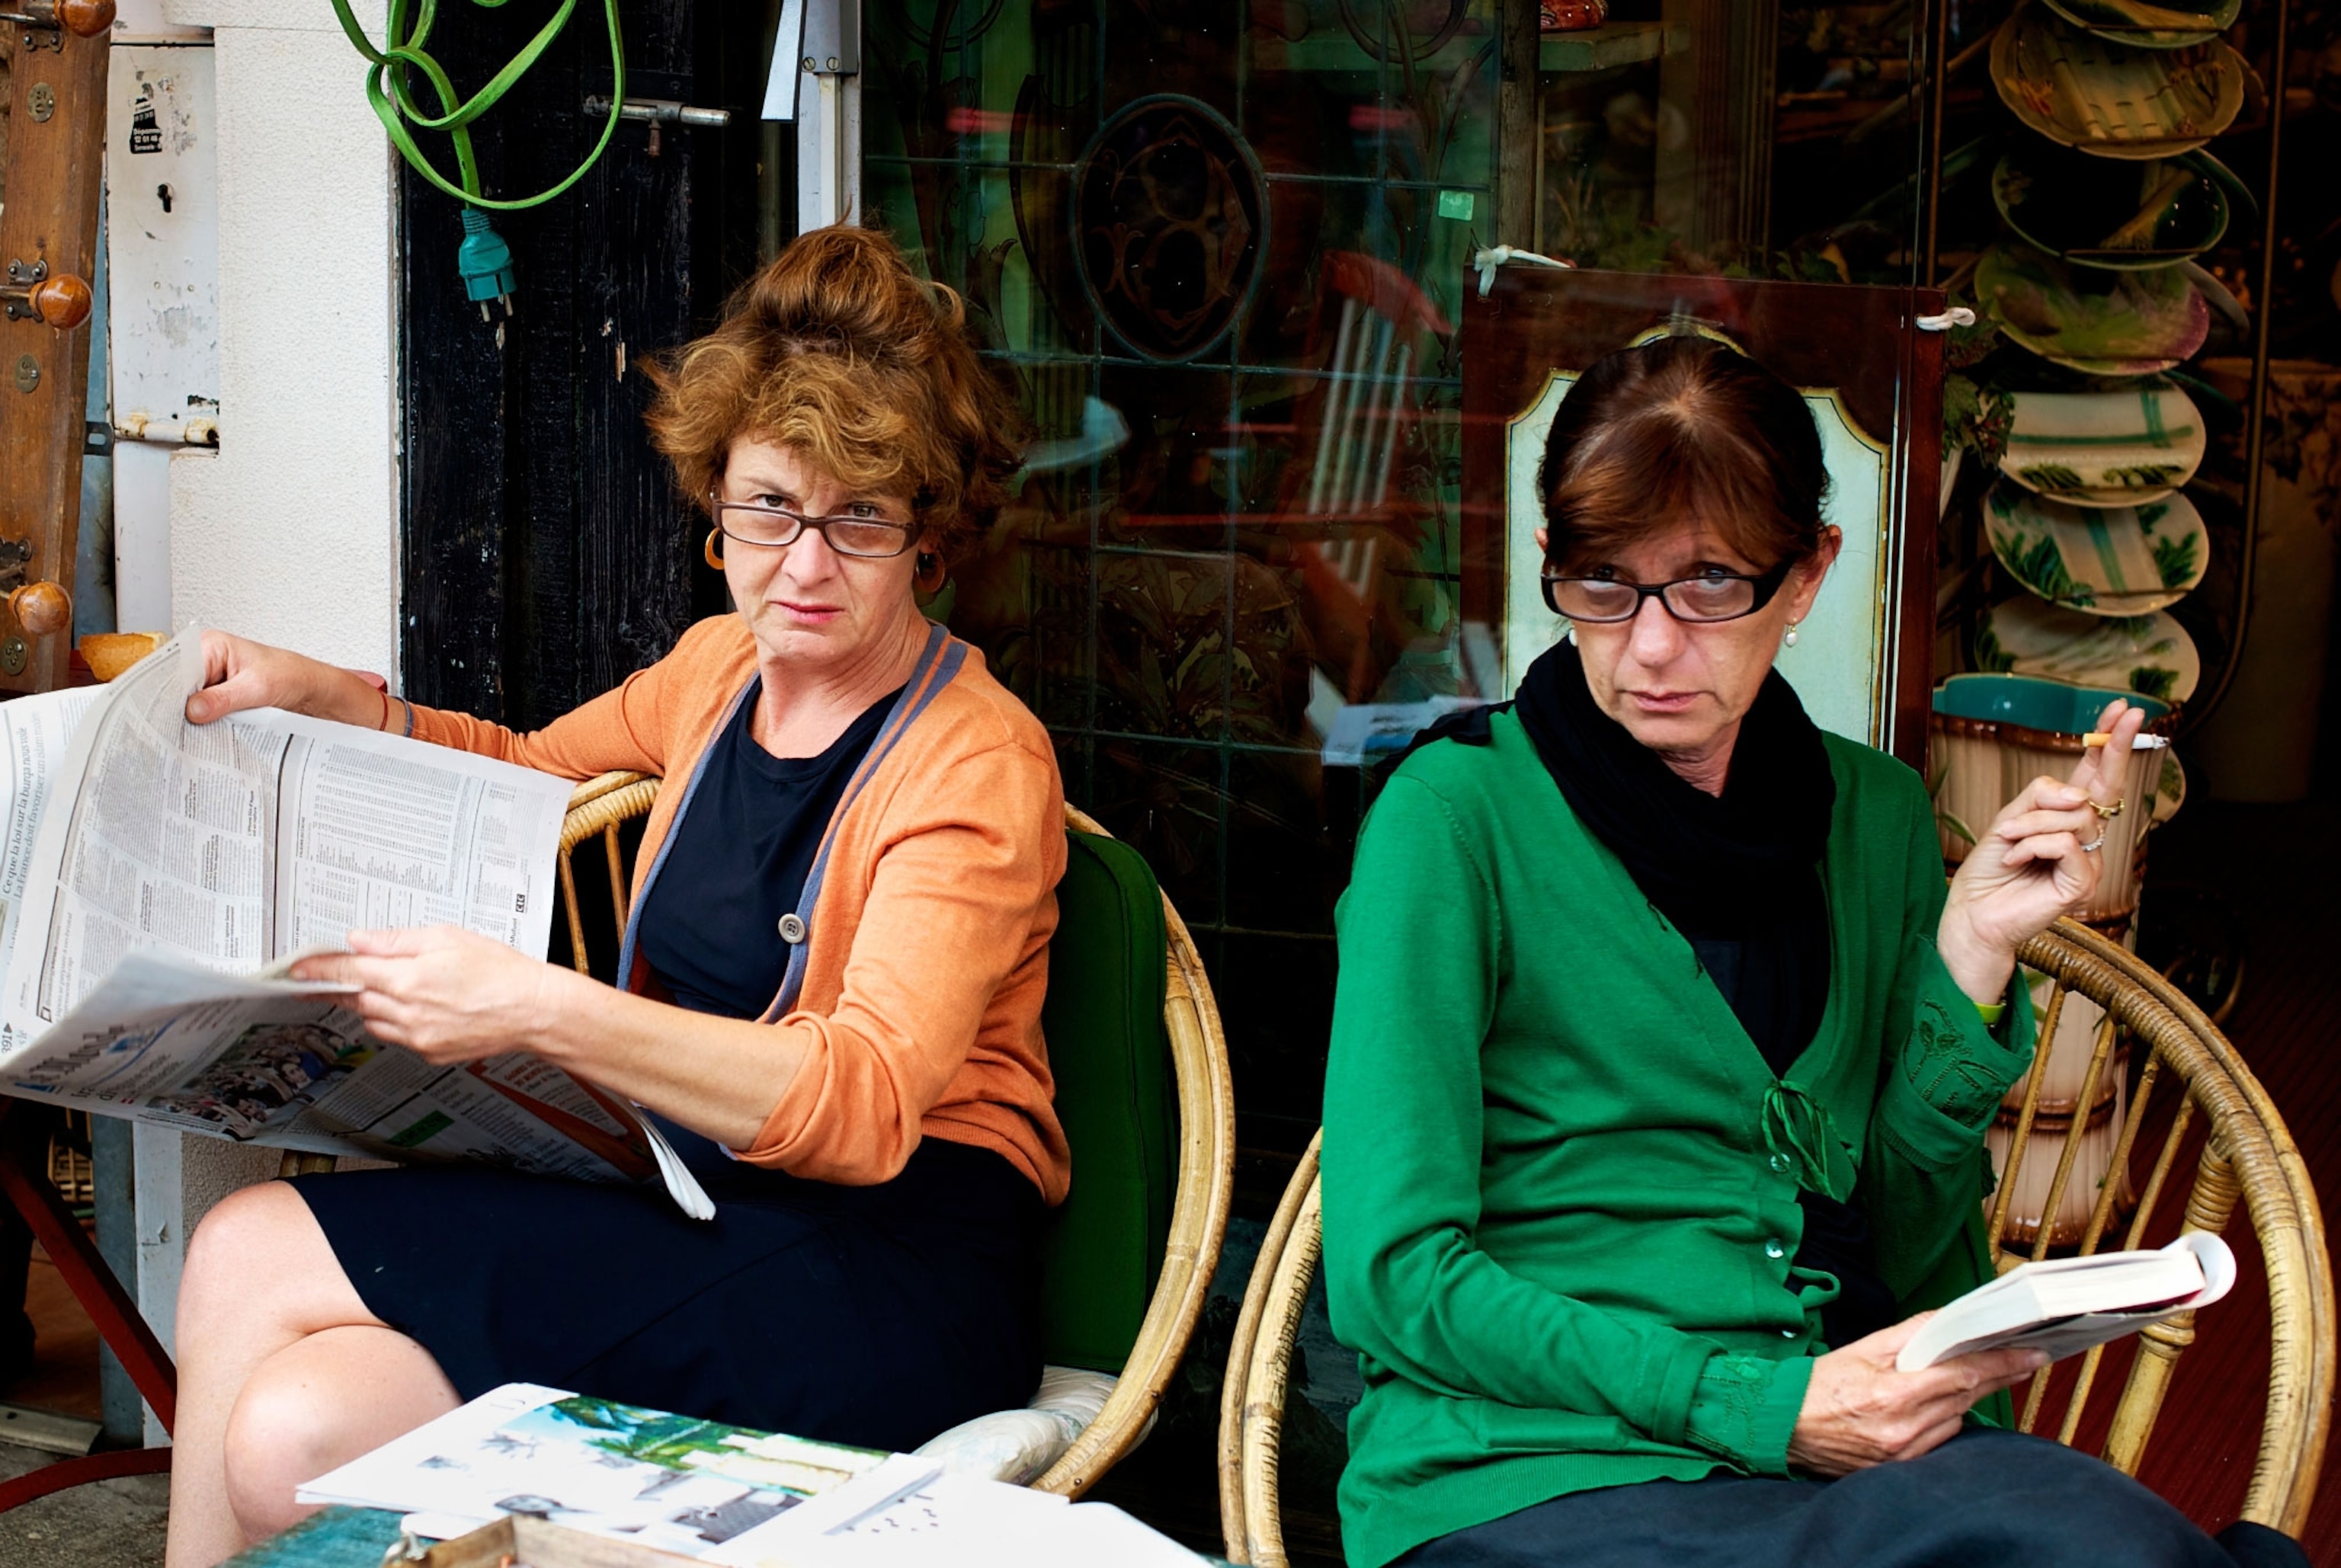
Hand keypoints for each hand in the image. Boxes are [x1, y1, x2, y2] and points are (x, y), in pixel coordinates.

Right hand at [185, 630, 385, 729]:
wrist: (310, 687)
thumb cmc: (291, 675)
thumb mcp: (257, 688)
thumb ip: (223, 699)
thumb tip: (192, 711)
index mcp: (210, 646)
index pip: (177, 669)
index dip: (168, 693)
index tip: (164, 714)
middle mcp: (206, 659)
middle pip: (178, 686)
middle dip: (177, 708)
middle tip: (172, 730)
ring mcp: (210, 678)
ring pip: (187, 701)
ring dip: (189, 717)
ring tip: (186, 733)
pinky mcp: (217, 694)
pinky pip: (201, 709)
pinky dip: (201, 721)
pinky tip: (200, 733)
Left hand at [292, 926, 578, 1065]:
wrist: (533, 1010)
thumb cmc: (500, 971)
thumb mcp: (448, 937)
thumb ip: (397, 940)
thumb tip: (360, 941)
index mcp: (408, 978)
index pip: (348, 971)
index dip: (319, 968)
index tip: (298, 968)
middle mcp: (407, 1012)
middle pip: (355, 998)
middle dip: (341, 985)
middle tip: (329, 976)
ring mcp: (417, 1037)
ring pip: (372, 1020)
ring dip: (369, 1003)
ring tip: (389, 987)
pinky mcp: (429, 1052)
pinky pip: (396, 1036)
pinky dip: (394, 1021)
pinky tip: (416, 1007)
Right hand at [1786, 1313, 2047, 1477]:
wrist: (1783, 1427)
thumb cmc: (1817, 1385)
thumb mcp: (1862, 1348)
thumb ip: (1910, 1334)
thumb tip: (1948, 1320)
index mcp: (1892, 1395)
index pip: (1963, 1375)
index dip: (2002, 1363)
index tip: (2031, 1353)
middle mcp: (1903, 1429)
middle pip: (1967, 1398)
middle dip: (1997, 1375)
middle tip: (2024, 1357)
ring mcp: (1904, 1453)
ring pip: (1956, 1420)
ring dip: (1964, 1397)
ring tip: (1959, 1377)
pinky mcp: (1901, 1467)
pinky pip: (1940, 1439)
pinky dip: (1944, 1419)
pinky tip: (1933, 1405)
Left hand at [1937, 698, 2146, 1002]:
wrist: (1972, 913)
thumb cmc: (1990, 870)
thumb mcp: (2008, 819)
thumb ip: (2040, 796)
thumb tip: (2078, 793)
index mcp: (2065, 821)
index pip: (2093, 778)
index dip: (2107, 745)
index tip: (2120, 711)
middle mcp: (2084, 840)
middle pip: (2104, 789)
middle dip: (2114, 748)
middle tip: (2126, 715)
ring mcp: (2088, 863)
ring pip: (2075, 816)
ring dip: (2032, 824)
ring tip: (2010, 843)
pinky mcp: (2083, 884)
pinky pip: (2065, 843)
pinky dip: (2033, 845)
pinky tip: (2017, 861)